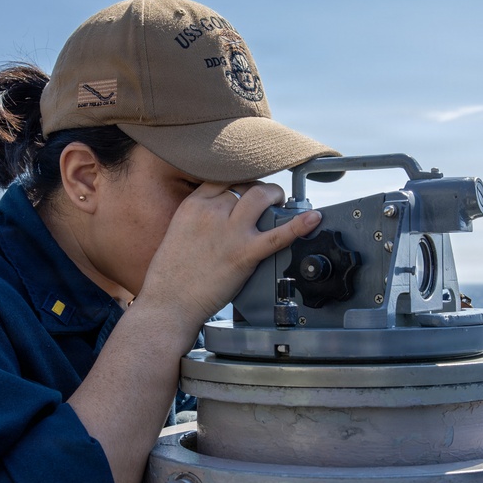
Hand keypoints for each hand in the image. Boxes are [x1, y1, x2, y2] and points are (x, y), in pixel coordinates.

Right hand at [138, 182, 320, 333]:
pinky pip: (277, 235)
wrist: (168, 303)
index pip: (224, 179)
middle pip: (246, 186)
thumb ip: (198, 220)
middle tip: (267, 201)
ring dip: (276, 197)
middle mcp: (212, 212)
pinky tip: (314, 218)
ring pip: (261, 197)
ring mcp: (229, 232)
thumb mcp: (177, 233)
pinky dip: (299, 226)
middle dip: (261, 190)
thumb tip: (219, 219)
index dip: (240, 183)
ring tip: (282, 205)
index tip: (246, 190)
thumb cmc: (170, 278)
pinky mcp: (244, 254)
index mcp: (193, 206)